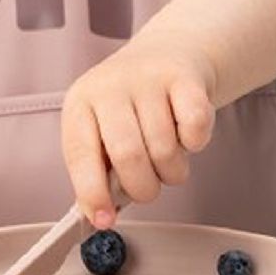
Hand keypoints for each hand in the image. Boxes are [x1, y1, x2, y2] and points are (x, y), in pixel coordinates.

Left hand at [61, 29, 216, 228]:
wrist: (165, 54)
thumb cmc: (127, 108)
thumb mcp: (99, 131)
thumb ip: (96, 172)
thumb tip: (98, 216)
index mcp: (80, 104)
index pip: (80, 155)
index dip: (93, 193)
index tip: (105, 220)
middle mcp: (110, 87)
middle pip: (128, 156)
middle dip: (142, 188)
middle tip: (147, 188)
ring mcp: (148, 79)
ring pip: (165, 149)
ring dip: (172, 171)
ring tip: (167, 160)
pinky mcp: (185, 78)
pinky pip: (195, 128)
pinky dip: (195, 145)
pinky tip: (185, 136)